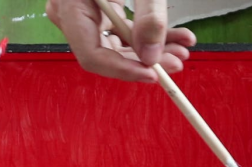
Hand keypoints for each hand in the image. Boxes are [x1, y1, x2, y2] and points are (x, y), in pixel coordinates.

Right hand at [46, 0, 195, 81]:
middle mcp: (70, 11)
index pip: (91, 54)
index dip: (122, 70)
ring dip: (151, 50)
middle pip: (106, 53)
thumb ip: (148, 17)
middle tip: (175, 63)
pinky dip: (147, 35)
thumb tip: (151, 57)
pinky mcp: (99, 9)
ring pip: (117, 45)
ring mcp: (84, 12)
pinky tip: (176, 37)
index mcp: (70, 2)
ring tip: (181, 50)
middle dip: (144, 61)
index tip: (151, 74)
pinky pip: (120, 31)